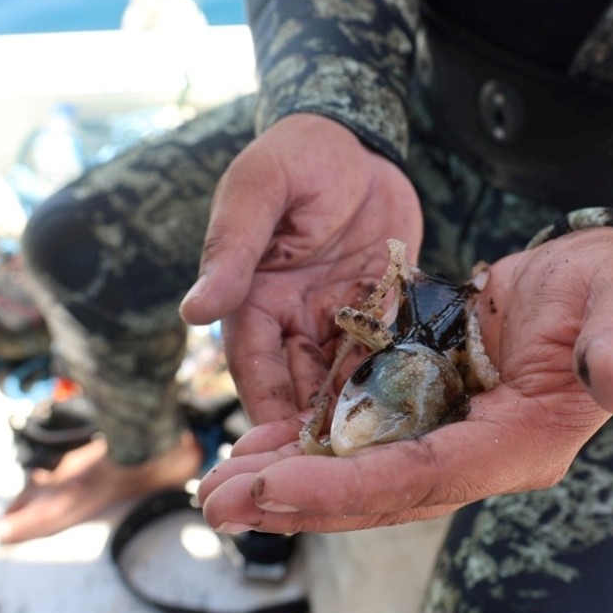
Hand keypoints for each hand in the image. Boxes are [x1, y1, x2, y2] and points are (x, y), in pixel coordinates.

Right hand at [179, 112, 423, 424]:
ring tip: (384, 455)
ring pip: (346, 378)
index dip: (265, 409)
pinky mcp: (382, 309)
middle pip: (300, 386)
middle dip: (315, 428)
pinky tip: (420, 411)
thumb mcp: (261, 191)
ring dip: (359, 413)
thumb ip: (233, 249)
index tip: (277, 454)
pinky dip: (398, 379)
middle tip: (343, 475)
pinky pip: (388, 351)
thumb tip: (192, 311)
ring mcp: (340, 316)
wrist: (358, 136)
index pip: (254, 366)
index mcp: (254, 298)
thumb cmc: (297, 154)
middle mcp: (294, 317)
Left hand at [196, 227, 612, 532]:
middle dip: (297, 500)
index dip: (350, 488)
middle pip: (379, 491)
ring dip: (289, 480)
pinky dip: (311, 443)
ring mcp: (455, 433)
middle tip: (216, 505)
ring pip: (361, 471)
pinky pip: (364, 435)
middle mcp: (481, 451)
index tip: (275, 490)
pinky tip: (259, 445)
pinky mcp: (433, 403)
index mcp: (523, 441)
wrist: (610, 279)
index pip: (424, 476)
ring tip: (217, 487)